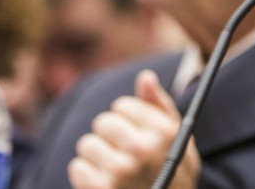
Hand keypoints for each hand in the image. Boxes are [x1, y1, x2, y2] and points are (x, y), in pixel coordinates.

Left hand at [68, 70, 200, 188]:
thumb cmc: (172, 170)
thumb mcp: (177, 137)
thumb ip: (160, 105)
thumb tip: (145, 77)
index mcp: (163, 132)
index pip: (122, 105)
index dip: (127, 119)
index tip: (135, 132)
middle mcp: (141, 149)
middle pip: (103, 122)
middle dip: (109, 135)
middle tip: (122, 151)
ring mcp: (120, 170)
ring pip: (87, 144)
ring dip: (97, 155)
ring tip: (113, 167)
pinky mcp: (100, 188)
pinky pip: (77, 167)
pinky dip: (87, 175)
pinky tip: (104, 182)